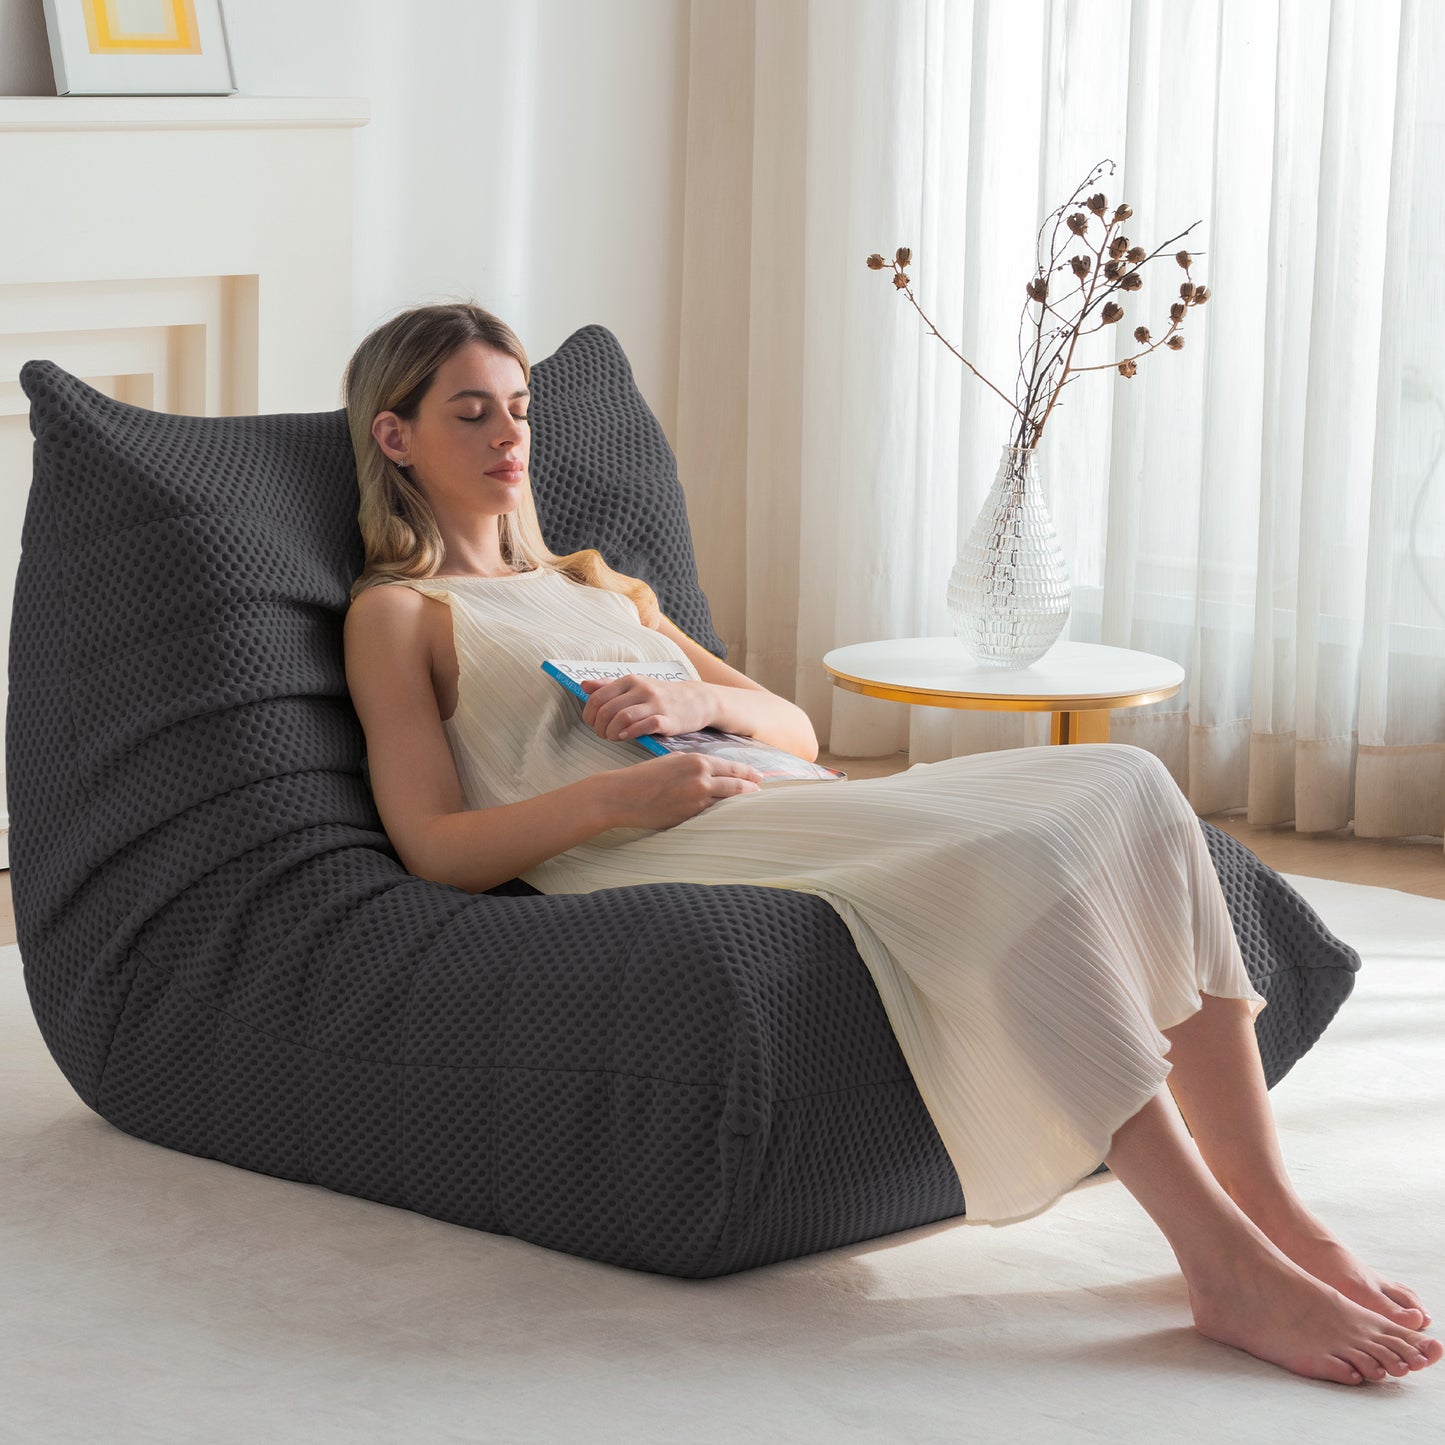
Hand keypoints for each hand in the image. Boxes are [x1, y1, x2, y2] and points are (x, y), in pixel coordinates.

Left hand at [580, 674, 716, 741]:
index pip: (597, 697)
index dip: (590, 715)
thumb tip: (583, 686)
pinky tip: (627, 737)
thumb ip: (608, 686)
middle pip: (607, 710)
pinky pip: (645, 726)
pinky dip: (631, 733)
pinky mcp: (669, 720)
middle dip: (599, 727)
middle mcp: (642, 689)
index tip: (594, 724)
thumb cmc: (661, 695)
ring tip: (614, 737)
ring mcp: (656, 704)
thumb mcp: (634, 685)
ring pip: (622, 718)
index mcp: (630, 680)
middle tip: (604, 734)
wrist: (697, 700)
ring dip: (612, 733)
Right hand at [601, 752, 762, 829]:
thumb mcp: (672, 761)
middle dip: (752, 790)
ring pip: (729, 802)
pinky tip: (730, 816)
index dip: (750, 774)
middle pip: (738, 786)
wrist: (622, 795)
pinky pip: (713, 816)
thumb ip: (694, 765)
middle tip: (761, 793)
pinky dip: (724, 815)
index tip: (759, 778)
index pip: (734, 768)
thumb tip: (712, 771)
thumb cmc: (644, 777)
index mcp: (697, 761)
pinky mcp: (689, 817)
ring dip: (741, 804)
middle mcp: (701, 779)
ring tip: (751, 806)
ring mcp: (697, 800)